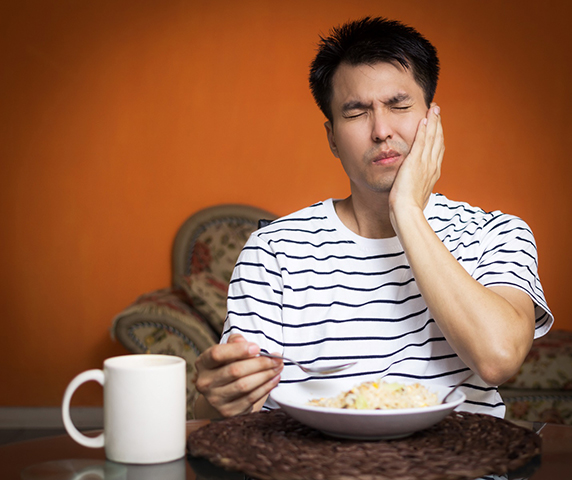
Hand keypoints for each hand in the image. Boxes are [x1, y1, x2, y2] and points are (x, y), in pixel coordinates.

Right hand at [194, 334, 282, 416]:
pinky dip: (265, 388)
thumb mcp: (228, 351)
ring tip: (278, 367)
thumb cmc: (228, 367)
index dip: (238, 350)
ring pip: (244, 385)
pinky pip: (250, 398)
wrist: (223, 394)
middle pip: (235, 370)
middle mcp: (205, 383)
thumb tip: (245, 343)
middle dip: (260, 363)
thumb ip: (235, 342)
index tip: (257, 347)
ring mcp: (215, 399)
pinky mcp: (228, 412)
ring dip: (266, 375)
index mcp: (203, 363)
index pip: (217, 354)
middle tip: (276, 358)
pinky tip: (274, 379)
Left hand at [389, 104, 444, 218]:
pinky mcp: (415, 162)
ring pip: (432, 137)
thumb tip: (416, 188)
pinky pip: (421, 142)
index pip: (438, 150)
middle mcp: (432, 166)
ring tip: (433, 108)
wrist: (407, 212)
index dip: (438, 136)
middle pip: (438, 140)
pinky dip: (424, 129)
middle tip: (437, 110)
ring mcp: (425, 163)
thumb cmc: (409, 208)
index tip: (437, 126)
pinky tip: (424, 119)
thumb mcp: (417, 195)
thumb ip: (417, 187)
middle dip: (438, 124)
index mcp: (432, 173)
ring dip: (433, 121)